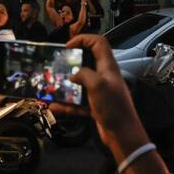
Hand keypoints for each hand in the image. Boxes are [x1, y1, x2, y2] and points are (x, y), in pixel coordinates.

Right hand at [67, 34, 147, 154]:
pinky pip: (78, 102)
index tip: (68, 46)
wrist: (122, 134)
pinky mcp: (96, 105)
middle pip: (86, 62)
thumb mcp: (97, 85)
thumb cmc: (113, 107)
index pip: (98, 43)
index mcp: (108, 67)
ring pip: (79, 84)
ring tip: (51, 90)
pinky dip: (67, 105)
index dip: (83, 39)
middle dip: (70, 65)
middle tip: (57, 68)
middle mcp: (104, 77)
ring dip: (65, 87)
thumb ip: (84, 74)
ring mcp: (100, 92)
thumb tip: (74, 75)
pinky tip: (55, 108)